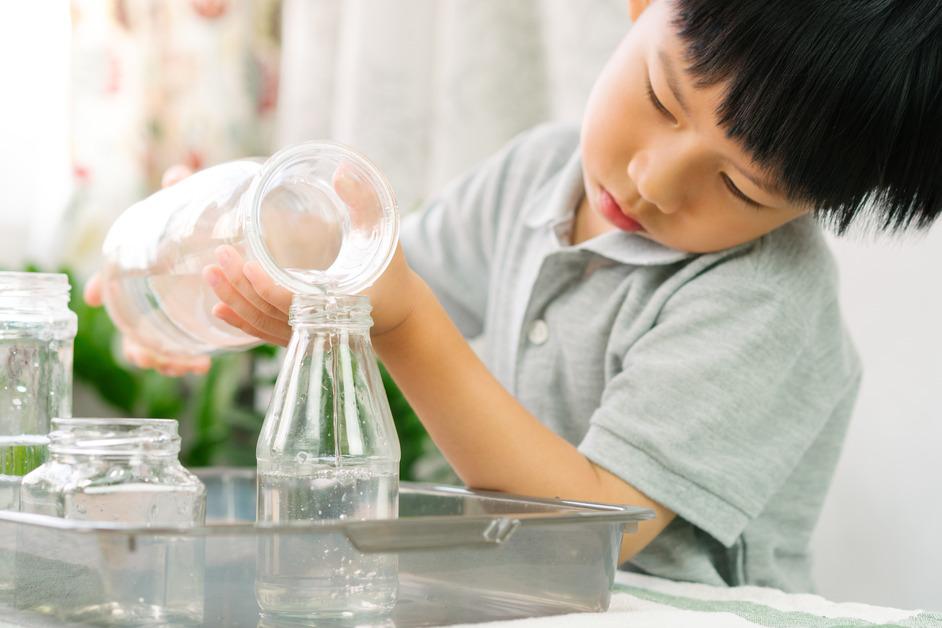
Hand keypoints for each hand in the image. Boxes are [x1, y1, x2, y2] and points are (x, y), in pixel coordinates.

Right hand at [84, 165, 210, 376]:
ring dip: (163, 361)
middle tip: (148, 354)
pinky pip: (179, 356)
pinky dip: (185, 363)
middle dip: (136, 347)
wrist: (238, 245)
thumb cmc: (205, 225)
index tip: (95, 295)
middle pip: (129, 330)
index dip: (101, 285)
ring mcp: (169, 318)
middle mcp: (150, 298)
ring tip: (184, 365)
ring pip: (152, 350)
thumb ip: (185, 191)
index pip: (110, 278)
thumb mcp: (195, 207)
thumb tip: (176, 175)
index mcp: (143, 270)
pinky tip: (202, 363)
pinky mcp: (192, 332)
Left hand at [205, 165, 419, 341]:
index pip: (292, 303)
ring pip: (261, 325)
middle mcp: (318, 324)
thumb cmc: (391, 272)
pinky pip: (265, 333)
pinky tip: (218, 308)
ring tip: (211, 274)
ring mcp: (307, 333)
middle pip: (267, 315)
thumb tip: (342, 168)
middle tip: (219, 258)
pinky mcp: (300, 335)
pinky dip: (241, 323)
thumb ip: (365, 202)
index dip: (265, 288)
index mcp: (338, 304)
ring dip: (234, 302)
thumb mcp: (383, 235)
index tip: (244, 264)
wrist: (398, 312)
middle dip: (238, 289)